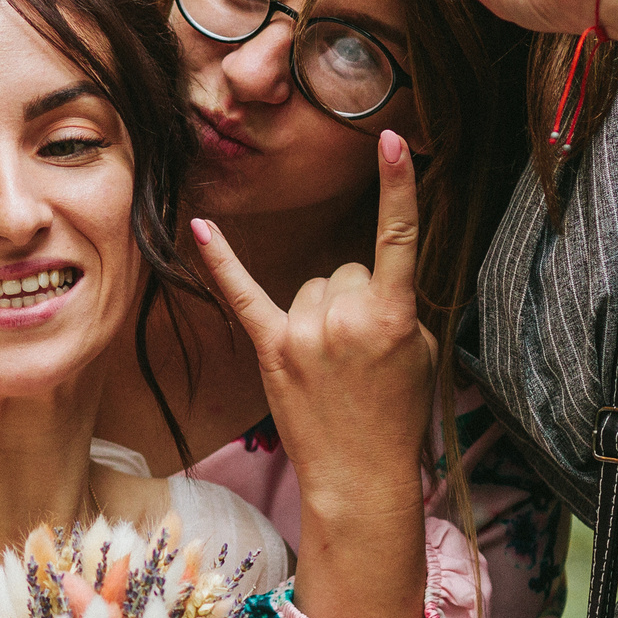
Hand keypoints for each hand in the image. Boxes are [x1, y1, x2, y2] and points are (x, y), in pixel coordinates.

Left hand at [192, 129, 434, 523]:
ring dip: (323, 312)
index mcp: (390, 315)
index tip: (389, 140)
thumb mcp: (418, 354)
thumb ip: (395, 307)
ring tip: (335, 363)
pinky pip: (243, 293)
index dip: (397, 186)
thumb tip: (368, 284)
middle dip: (357, 302)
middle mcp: (343, 318)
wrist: (360, 476)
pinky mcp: (270, 349)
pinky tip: (199, 226)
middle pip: (348, 271)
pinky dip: (221, 260)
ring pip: (314, 285)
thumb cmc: (397, 416)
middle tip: (364, 355)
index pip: (397, 237)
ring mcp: (303, 333)